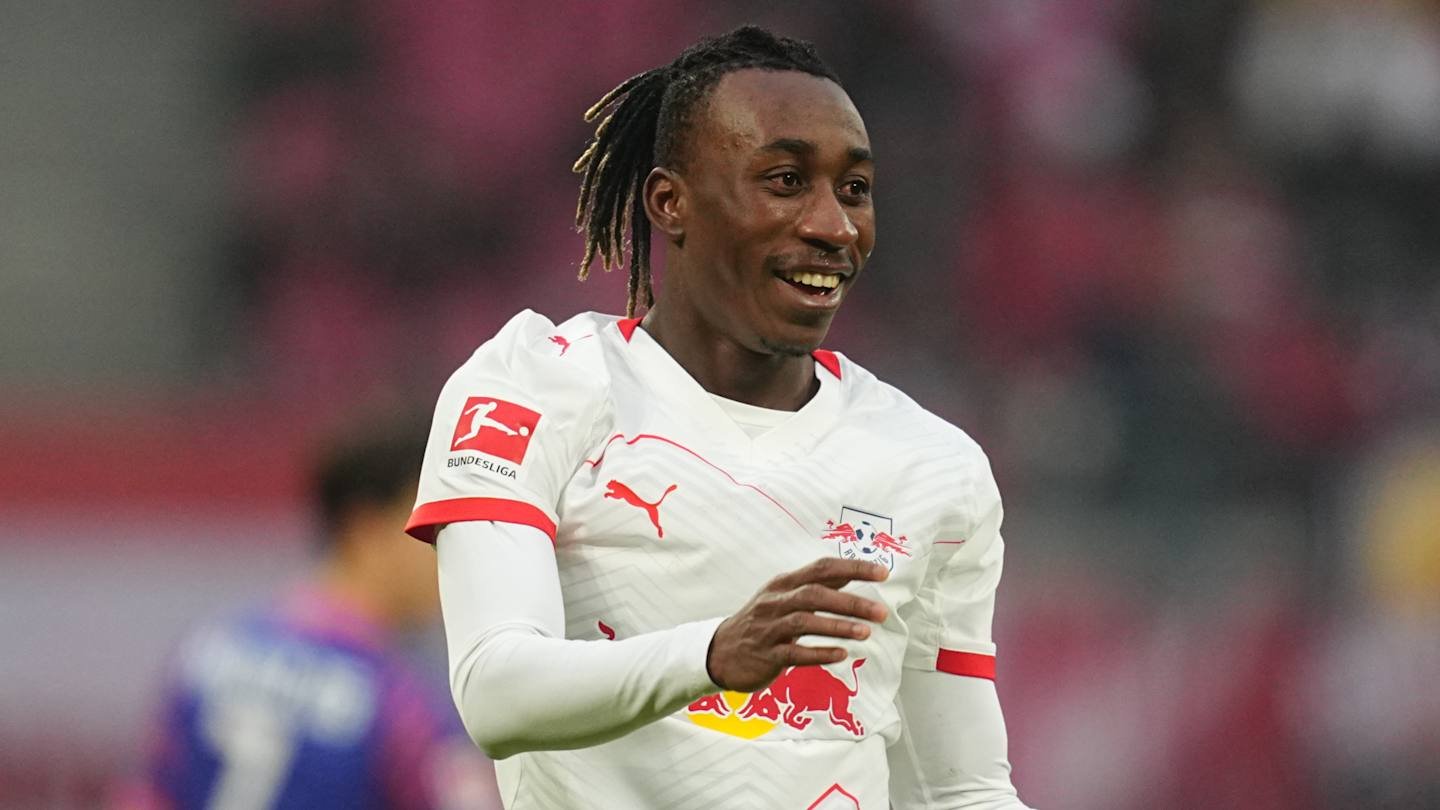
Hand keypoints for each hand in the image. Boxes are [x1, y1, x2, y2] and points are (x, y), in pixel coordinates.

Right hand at [705, 558, 889, 692]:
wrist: (720, 652)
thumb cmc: (761, 623)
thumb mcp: (782, 598)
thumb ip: (815, 587)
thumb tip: (851, 574)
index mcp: (784, 584)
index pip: (822, 568)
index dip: (852, 568)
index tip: (882, 573)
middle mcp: (776, 601)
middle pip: (815, 594)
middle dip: (851, 602)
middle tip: (881, 612)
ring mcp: (769, 628)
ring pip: (805, 622)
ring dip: (838, 626)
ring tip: (866, 633)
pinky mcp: (767, 655)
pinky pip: (795, 653)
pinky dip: (819, 653)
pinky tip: (841, 655)